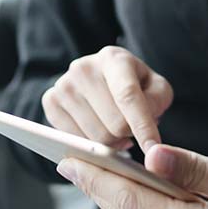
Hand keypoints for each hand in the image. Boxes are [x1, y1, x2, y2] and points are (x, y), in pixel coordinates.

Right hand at [42, 46, 172, 151]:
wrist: (100, 79)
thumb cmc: (133, 85)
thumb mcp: (155, 87)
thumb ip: (157, 102)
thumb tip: (142, 127)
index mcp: (113, 58)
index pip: (128, 96)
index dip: (142, 125)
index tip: (153, 149)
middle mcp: (83, 67)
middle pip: (114, 124)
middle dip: (128, 135)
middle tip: (131, 131)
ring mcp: (63, 84)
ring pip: (95, 138)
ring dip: (111, 143)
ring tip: (115, 131)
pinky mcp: (50, 102)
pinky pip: (74, 141)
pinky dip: (89, 145)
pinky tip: (96, 132)